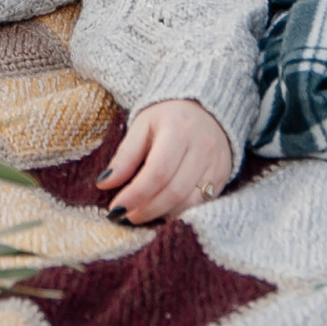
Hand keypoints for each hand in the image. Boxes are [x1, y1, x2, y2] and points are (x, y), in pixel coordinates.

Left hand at [99, 99, 233, 223]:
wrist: (206, 108)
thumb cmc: (168, 117)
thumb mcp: (141, 126)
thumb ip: (125, 155)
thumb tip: (104, 184)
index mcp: (178, 130)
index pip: (157, 172)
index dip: (135, 195)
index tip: (115, 208)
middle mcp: (202, 147)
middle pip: (173, 191)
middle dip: (146, 210)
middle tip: (125, 216)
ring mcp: (216, 164)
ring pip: (188, 202)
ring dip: (161, 214)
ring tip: (140, 214)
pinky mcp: (222, 177)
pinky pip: (201, 204)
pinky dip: (178, 212)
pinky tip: (162, 211)